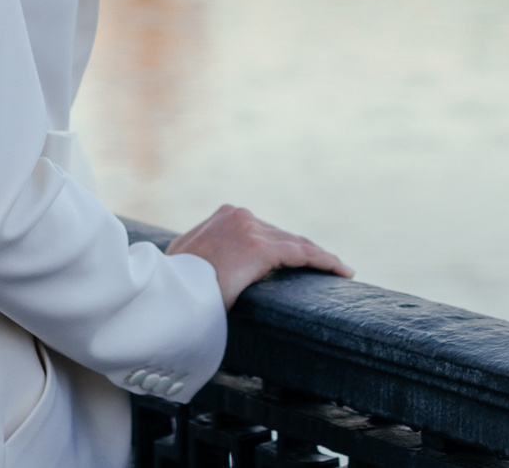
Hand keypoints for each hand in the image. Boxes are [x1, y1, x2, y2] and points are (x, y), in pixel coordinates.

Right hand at [166, 205, 351, 308]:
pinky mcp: (261, 249)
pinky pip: (302, 254)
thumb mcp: (185, 259)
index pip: (263, 230)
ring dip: (319, 257)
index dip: (284, 245)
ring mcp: (251, 230)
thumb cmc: (172, 284)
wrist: (167, 292)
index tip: (296, 257)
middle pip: (282, 236)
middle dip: (302, 252)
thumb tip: (203, 264)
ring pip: (296, 244)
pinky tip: (341, 271)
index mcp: (223, 216)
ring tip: (337, 270)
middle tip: (323, 266)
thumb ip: (201, 252)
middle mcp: (239, 216)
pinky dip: (324, 261)